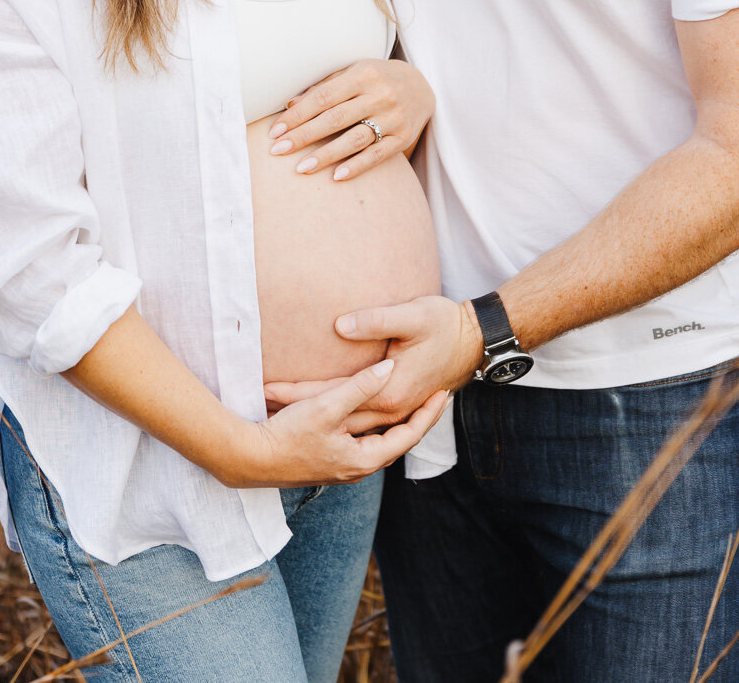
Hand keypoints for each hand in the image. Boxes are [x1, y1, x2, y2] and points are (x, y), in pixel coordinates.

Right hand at [224, 359, 449, 486]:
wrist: (249, 460)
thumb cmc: (287, 435)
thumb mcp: (327, 406)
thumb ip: (360, 387)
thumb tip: (389, 368)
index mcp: (363, 459)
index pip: (408, 436)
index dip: (428, 414)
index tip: (444, 393)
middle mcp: (357, 467)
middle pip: (397, 440)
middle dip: (417, 418)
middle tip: (435, 397)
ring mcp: (342, 466)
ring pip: (379, 441)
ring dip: (396, 422)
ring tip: (412, 401)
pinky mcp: (328, 460)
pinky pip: (362, 441)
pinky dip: (375, 425)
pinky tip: (373, 413)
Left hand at [265, 297, 483, 434]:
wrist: (475, 341)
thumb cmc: (445, 325)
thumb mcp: (411, 316)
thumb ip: (374, 322)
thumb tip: (339, 325)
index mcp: (390, 392)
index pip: (333, 394)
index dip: (300, 391)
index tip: (268, 385)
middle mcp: (391, 408)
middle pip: (336, 413)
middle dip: (300, 409)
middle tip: (263, 402)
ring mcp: (397, 409)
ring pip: (348, 420)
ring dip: (318, 413)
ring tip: (282, 408)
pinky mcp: (400, 403)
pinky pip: (362, 415)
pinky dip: (339, 412)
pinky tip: (323, 406)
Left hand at [267, 59, 435, 180]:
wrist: (422, 86)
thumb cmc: (376, 79)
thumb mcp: (353, 72)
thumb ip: (324, 87)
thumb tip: (290, 105)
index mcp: (364, 74)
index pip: (324, 97)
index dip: (298, 115)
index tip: (275, 131)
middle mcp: (381, 95)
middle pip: (336, 118)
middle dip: (304, 136)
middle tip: (278, 151)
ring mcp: (394, 117)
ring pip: (356, 139)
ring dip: (326, 155)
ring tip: (302, 168)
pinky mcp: (404, 137)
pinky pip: (377, 155)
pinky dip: (357, 166)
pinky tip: (336, 177)